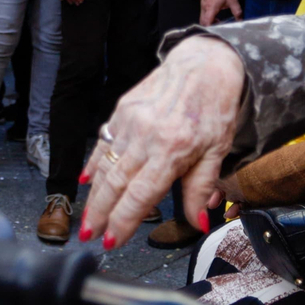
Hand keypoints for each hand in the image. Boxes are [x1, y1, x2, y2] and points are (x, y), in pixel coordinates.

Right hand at [80, 35, 245, 246]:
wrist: (203, 63)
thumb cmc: (214, 108)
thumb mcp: (218, 151)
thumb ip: (202, 188)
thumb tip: (197, 222)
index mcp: (172, 150)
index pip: (141, 195)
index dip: (123, 221)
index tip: (113, 241)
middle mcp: (145, 137)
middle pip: (115, 184)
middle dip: (99, 213)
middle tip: (88, 236)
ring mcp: (130, 122)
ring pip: (105, 166)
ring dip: (94, 195)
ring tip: (87, 218)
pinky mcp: (122, 110)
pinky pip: (103, 143)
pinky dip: (94, 163)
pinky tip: (87, 181)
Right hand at [199, 0, 240, 24]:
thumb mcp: (233, 1)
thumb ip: (237, 12)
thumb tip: (240, 20)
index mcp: (211, 8)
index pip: (207, 23)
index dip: (211, 28)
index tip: (217, 30)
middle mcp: (205, 7)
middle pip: (203, 21)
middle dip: (209, 25)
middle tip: (218, 25)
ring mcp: (202, 4)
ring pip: (202, 17)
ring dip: (208, 20)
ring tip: (217, 20)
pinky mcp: (203, 1)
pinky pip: (203, 12)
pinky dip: (208, 15)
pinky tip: (215, 13)